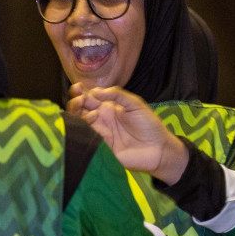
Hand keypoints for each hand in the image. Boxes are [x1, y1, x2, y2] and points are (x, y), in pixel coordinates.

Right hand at [70, 85, 188, 183]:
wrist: (159, 148)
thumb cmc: (149, 125)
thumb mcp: (135, 104)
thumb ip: (117, 95)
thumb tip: (96, 91)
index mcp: (107, 109)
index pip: (88, 99)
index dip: (80, 93)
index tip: (78, 87)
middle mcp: (100, 121)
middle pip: (79, 111)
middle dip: (75, 101)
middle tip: (79, 97)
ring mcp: (99, 134)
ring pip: (79, 123)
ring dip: (77, 112)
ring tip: (83, 104)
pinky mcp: (100, 147)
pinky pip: (86, 137)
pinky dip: (85, 126)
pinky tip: (92, 117)